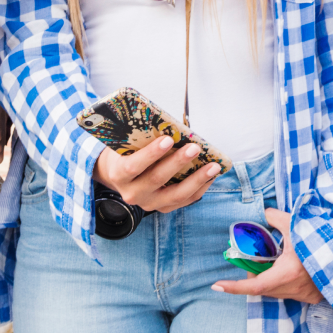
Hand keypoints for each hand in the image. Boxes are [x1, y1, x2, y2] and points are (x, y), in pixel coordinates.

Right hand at [93, 137, 221, 212]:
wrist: (118, 175)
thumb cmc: (125, 152)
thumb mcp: (124, 143)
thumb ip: (140, 137)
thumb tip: (171, 124)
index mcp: (119, 174)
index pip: (133, 166)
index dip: (151, 154)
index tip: (168, 139)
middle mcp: (133, 193)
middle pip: (157, 179)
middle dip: (178, 162)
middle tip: (195, 147)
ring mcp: (149, 203)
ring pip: (175, 194)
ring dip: (197, 179)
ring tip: (213, 166)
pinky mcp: (163, 208)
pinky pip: (184, 200)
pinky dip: (200, 188)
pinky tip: (211, 176)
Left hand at [211, 208, 322, 303]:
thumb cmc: (322, 241)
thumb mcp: (296, 225)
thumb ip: (276, 218)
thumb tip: (264, 212)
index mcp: (288, 273)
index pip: (254, 286)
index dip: (234, 287)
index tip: (216, 286)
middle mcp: (292, 288)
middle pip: (262, 287)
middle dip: (252, 275)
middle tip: (250, 258)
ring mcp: (301, 295)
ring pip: (273, 290)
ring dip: (266, 278)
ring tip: (270, 259)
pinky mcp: (308, 297)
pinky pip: (285, 291)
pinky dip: (279, 280)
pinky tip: (285, 266)